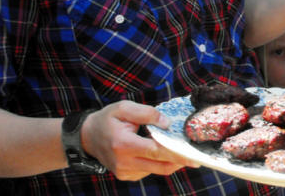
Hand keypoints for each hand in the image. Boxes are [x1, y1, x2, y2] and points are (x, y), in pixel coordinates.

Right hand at [81, 101, 198, 180]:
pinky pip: (148, 170)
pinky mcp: (127, 176)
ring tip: (182, 151)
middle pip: (160, 166)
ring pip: (156, 170)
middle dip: (179, 161)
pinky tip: (160, 151)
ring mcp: (125, 172)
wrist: (88, 137)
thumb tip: (167, 123)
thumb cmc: (107, 119)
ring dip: (170, 162)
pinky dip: (158, 162)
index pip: (156, 151)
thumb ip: (146, 113)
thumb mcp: (123, 108)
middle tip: (197, 158)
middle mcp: (124, 162)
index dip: (176, 153)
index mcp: (124, 144)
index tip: (192, 154)